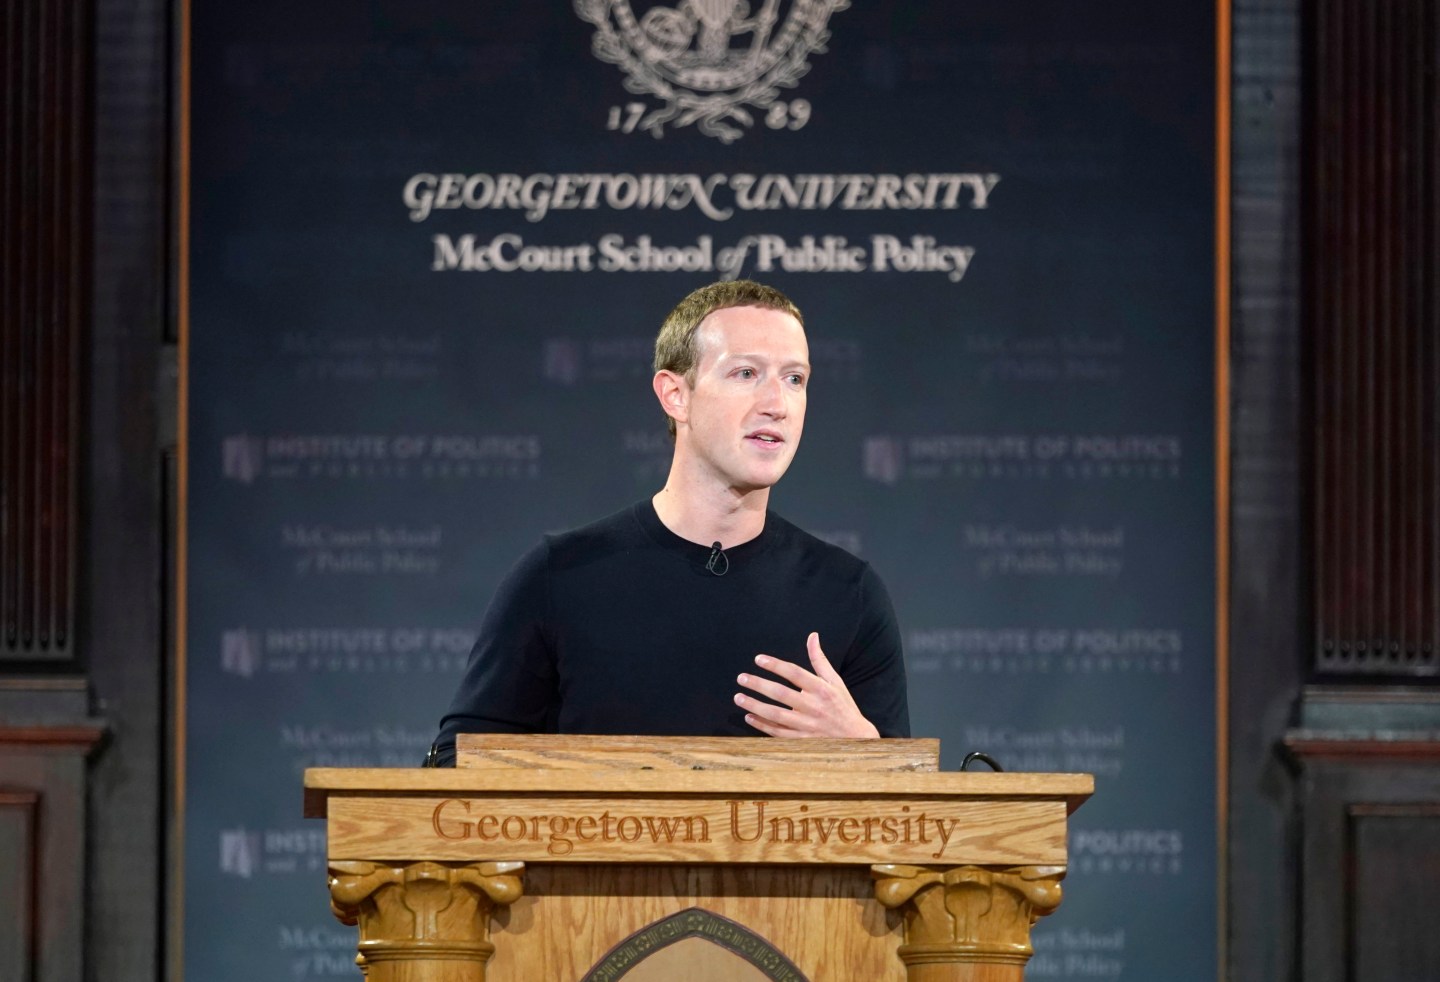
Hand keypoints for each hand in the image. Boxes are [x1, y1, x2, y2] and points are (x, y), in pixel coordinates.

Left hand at [734, 632, 879, 737]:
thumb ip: (819, 659)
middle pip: (782, 694)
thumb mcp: (835, 681)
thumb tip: (812, 636)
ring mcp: (807, 725)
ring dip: (755, 705)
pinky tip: (749, 717)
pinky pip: (778, 733)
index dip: (776, 665)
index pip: (795, 673)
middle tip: (741, 678)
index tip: (758, 659)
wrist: (855, 737)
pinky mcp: (802, 740)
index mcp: (822, 689)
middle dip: (759, 685)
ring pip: (776, 715)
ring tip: (738, 697)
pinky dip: (762, 725)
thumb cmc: (842, 705)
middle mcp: (814, 707)